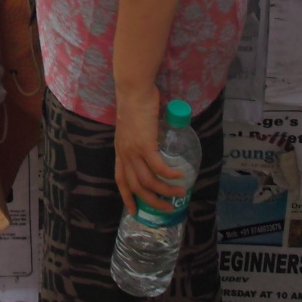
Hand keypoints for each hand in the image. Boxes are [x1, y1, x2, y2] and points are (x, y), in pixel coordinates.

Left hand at [114, 85, 184, 215]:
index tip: (134, 211)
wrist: (133, 91)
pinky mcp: (145, 144)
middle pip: (136, 186)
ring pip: (148, 181)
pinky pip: (158, 166)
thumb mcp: (133, 128)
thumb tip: (156, 148)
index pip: (121, 180)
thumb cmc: (135, 104)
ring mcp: (134, 150)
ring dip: (165, 191)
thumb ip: (141, 140)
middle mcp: (125, 153)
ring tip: (180, 193)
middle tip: (167, 208)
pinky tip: (180, 176)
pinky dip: (170, 174)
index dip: (127, 197)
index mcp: (120, 151)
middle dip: (152, 201)